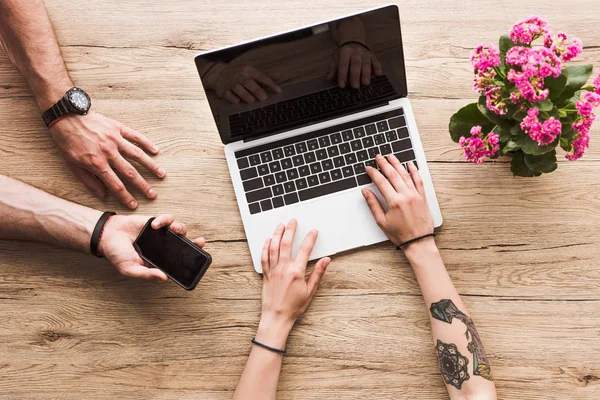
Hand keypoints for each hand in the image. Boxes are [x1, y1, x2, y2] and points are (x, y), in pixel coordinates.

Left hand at [49, 111, 164, 208]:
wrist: (65, 116)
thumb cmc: (67, 141)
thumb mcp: (72, 165)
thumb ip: (89, 181)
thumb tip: (103, 195)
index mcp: (97, 164)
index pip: (116, 185)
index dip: (126, 197)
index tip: (134, 205)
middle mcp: (109, 152)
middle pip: (130, 173)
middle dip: (143, 186)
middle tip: (153, 194)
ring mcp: (115, 139)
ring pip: (137, 155)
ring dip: (151, 166)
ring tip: (161, 174)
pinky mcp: (117, 128)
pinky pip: (135, 136)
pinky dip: (147, 143)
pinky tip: (156, 151)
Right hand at [98, 214, 205, 280]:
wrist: (107, 235)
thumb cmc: (118, 254)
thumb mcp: (130, 269)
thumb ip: (146, 274)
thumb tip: (164, 278)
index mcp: (159, 260)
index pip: (179, 260)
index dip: (190, 259)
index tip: (200, 257)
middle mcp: (163, 247)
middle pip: (185, 244)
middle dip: (195, 242)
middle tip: (200, 242)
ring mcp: (161, 234)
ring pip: (179, 229)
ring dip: (180, 228)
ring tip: (173, 229)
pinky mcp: (156, 222)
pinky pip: (167, 219)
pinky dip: (164, 220)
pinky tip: (155, 224)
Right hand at [204, 62, 280, 103]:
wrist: (218, 74)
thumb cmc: (238, 74)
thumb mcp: (251, 72)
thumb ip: (265, 76)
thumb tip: (278, 76)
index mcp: (248, 70)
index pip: (261, 76)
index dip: (270, 83)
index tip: (278, 90)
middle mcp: (239, 76)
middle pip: (249, 83)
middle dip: (256, 90)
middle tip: (264, 97)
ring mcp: (231, 83)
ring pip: (238, 89)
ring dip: (245, 95)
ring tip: (252, 101)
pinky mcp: (223, 91)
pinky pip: (228, 95)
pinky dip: (233, 98)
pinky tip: (237, 101)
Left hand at [259, 219, 330, 329]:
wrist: (276, 317)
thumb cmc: (294, 307)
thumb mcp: (310, 291)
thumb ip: (317, 273)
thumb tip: (326, 260)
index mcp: (296, 272)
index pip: (304, 250)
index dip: (310, 238)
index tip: (313, 231)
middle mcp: (283, 269)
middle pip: (286, 244)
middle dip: (290, 230)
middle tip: (293, 221)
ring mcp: (273, 271)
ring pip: (273, 248)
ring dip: (277, 234)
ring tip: (280, 225)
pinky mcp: (265, 274)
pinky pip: (264, 257)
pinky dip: (265, 247)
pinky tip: (267, 240)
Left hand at [327, 43, 382, 88]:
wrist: (353, 41)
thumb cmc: (344, 54)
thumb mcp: (335, 59)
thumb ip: (332, 69)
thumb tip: (329, 78)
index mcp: (345, 52)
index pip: (343, 64)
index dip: (342, 75)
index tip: (342, 85)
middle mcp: (356, 52)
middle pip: (356, 64)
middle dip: (355, 76)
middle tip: (355, 87)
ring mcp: (365, 54)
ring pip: (366, 64)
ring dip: (366, 74)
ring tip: (365, 84)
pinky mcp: (372, 56)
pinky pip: (376, 61)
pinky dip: (378, 68)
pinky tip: (378, 74)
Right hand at [362, 155, 433, 247]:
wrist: (418, 242)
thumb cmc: (400, 234)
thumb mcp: (382, 221)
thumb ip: (373, 204)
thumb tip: (365, 192)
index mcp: (394, 201)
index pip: (381, 182)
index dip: (373, 173)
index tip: (369, 168)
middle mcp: (405, 195)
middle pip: (393, 174)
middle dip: (384, 164)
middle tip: (378, 157)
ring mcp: (415, 195)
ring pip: (405, 174)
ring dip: (397, 164)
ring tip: (391, 157)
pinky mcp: (422, 197)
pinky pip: (418, 180)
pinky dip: (414, 171)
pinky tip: (410, 164)